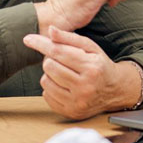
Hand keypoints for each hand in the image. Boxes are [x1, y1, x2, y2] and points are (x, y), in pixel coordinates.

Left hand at [22, 26, 142, 119]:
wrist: (114, 90)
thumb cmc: (100, 65)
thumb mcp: (90, 47)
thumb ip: (69, 38)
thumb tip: (50, 30)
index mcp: (91, 68)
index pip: (59, 52)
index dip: (41, 44)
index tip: (28, 39)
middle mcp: (85, 87)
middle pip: (49, 67)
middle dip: (51, 60)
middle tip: (61, 60)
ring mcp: (78, 102)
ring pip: (45, 82)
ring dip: (50, 75)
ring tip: (63, 73)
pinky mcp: (71, 112)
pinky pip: (47, 96)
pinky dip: (51, 88)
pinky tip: (63, 85)